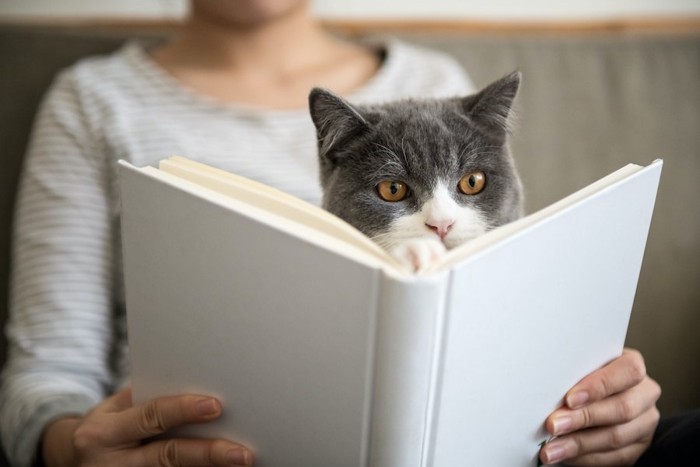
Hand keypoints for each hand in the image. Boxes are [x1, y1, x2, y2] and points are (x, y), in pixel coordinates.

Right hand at [42, 386, 253, 466]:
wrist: (71, 459)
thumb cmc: (106, 426)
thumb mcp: (113, 409)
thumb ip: (147, 397)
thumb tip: (195, 380)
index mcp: (104, 432)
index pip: (151, 417)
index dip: (183, 410)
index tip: (215, 406)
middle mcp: (111, 462)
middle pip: (167, 456)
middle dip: (207, 454)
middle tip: (242, 454)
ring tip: (239, 464)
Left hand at [540, 349, 660, 465]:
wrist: (597, 394)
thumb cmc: (583, 376)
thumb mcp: (581, 367)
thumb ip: (574, 374)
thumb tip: (547, 389)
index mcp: (632, 365)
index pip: (628, 371)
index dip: (599, 386)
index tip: (569, 399)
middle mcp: (645, 393)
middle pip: (622, 408)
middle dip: (583, 418)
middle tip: (553, 425)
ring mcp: (645, 422)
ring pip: (617, 436)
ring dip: (579, 444)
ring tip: (551, 449)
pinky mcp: (639, 447)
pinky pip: (615, 457)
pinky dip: (586, 458)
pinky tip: (565, 456)